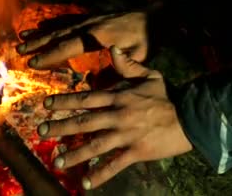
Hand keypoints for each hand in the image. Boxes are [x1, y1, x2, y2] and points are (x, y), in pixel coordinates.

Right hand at [17, 12, 148, 68]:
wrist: (155, 16)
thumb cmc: (147, 39)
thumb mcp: (137, 56)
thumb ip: (116, 66)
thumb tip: (97, 81)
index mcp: (97, 36)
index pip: (68, 46)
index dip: (50, 55)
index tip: (33, 63)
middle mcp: (89, 25)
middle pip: (58, 35)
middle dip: (37, 43)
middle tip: (19, 50)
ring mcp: (89, 19)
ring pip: (60, 27)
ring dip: (40, 33)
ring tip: (21, 37)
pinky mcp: (92, 17)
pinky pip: (67, 21)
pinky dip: (52, 25)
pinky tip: (42, 28)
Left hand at [37, 46, 191, 189]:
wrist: (190, 117)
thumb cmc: (169, 96)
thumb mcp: (149, 75)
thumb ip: (128, 64)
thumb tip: (112, 49)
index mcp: (119, 96)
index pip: (86, 98)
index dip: (65, 101)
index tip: (46, 105)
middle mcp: (118, 115)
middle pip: (84, 122)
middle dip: (60, 127)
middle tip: (41, 132)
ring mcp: (126, 135)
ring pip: (95, 145)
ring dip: (74, 154)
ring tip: (57, 161)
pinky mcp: (137, 152)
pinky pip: (115, 164)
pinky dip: (100, 174)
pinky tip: (86, 183)